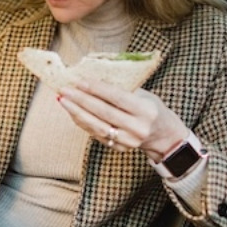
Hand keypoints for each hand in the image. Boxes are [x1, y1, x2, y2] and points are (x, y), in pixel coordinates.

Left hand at [57, 80, 189, 161]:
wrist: (164, 136)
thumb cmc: (151, 109)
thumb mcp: (144, 95)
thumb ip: (122, 90)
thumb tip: (92, 78)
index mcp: (146, 110)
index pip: (117, 98)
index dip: (97, 89)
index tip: (79, 80)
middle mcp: (137, 128)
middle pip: (104, 112)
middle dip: (81, 100)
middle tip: (64, 90)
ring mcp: (128, 141)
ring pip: (97, 126)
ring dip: (77, 113)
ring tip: (63, 100)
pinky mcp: (119, 148)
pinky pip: (96, 134)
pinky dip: (83, 122)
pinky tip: (73, 112)